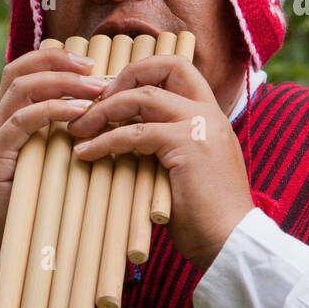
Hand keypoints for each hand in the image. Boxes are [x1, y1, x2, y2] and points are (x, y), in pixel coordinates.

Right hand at [0, 46, 110, 249]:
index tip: (92, 63)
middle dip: (59, 62)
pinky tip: (78, 113)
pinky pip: (20, 122)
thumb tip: (116, 119)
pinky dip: (50, 111)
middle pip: (19, 70)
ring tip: (95, 88)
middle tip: (95, 68)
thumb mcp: (57, 161)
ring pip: (20, 89)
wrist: (2, 237)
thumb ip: (72, 138)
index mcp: (14, 117)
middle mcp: (1, 120)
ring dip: (61, 83)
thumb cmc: (38, 200)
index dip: (55, 58)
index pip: (26, 69)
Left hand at [67, 54, 252, 271]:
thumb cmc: (205, 214)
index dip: (143, 70)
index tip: (112, 91)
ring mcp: (200, 125)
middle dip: (123, 76)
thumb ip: (165, 145)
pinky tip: (86, 153)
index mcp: (211, 114)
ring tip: (77, 128)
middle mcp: (208, 112)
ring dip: (103, 110)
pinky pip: (135, 133)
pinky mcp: (187, 145)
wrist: (231, 241)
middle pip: (166, 66)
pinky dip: (104, 141)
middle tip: (92, 101)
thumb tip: (123, 137)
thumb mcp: (186, 169)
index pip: (178, 69)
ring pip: (142, 97)